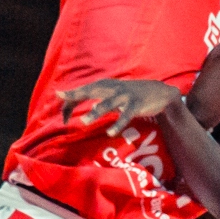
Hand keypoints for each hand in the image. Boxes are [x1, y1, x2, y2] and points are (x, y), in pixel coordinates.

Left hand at [57, 78, 181, 136]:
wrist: (158, 92)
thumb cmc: (131, 95)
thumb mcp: (114, 96)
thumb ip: (100, 101)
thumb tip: (87, 108)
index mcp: (104, 85)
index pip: (82, 91)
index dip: (70, 100)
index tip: (62, 116)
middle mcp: (111, 88)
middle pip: (90, 90)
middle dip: (76, 94)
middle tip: (62, 98)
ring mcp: (124, 95)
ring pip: (107, 104)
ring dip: (96, 111)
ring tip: (85, 121)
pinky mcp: (135, 104)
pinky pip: (125, 115)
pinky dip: (118, 124)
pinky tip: (111, 132)